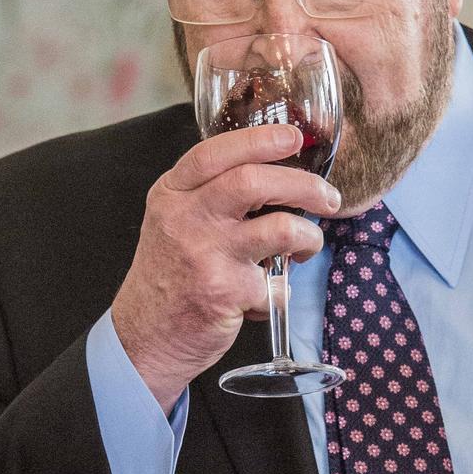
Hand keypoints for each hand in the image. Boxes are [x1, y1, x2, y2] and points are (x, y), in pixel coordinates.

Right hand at [111, 123, 340, 414]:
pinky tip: (268, 294)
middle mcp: (185, 218)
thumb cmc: (169, 271)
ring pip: (280, 228)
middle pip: (253, 182)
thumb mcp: (173, 218)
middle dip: (304, 185)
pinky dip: (283, 290)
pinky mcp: (225, 293)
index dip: (259, 140)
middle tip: (328, 197)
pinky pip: (278, 284)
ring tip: (308, 245)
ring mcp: (206, 255)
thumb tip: (277, 170)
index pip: (215, 153)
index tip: (294, 137)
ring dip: (309, 236)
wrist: (144, 336)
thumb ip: (210, 191)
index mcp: (172, 193)